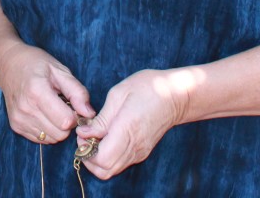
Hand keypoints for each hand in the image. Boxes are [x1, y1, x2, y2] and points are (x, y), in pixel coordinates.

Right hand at [0, 42, 93, 144]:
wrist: (8, 64)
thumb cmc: (35, 64)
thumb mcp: (59, 70)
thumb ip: (77, 92)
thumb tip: (89, 114)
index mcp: (37, 91)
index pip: (65, 122)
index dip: (75, 116)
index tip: (73, 105)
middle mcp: (26, 109)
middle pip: (60, 133)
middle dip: (67, 123)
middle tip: (64, 106)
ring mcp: (19, 119)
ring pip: (51, 139)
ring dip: (57, 128)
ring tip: (53, 109)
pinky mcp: (16, 126)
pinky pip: (41, 139)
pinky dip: (47, 130)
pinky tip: (44, 114)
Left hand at [75, 68, 189, 178]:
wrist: (176, 95)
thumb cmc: (148, 88)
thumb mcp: (119, 94)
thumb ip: (101, 118)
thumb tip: (84, 133)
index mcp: (127, 130)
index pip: (102, 158)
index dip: (85, 149)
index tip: (82, 131)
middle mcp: (135, 147)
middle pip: (104, 170)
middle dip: (87, 156)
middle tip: (85, 135)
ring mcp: (140, 152)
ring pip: (111, 170)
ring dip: (96, 158)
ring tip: (94, 136)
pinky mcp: (142, 152)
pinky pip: (120, 163)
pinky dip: (107, 157)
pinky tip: (105, 138)